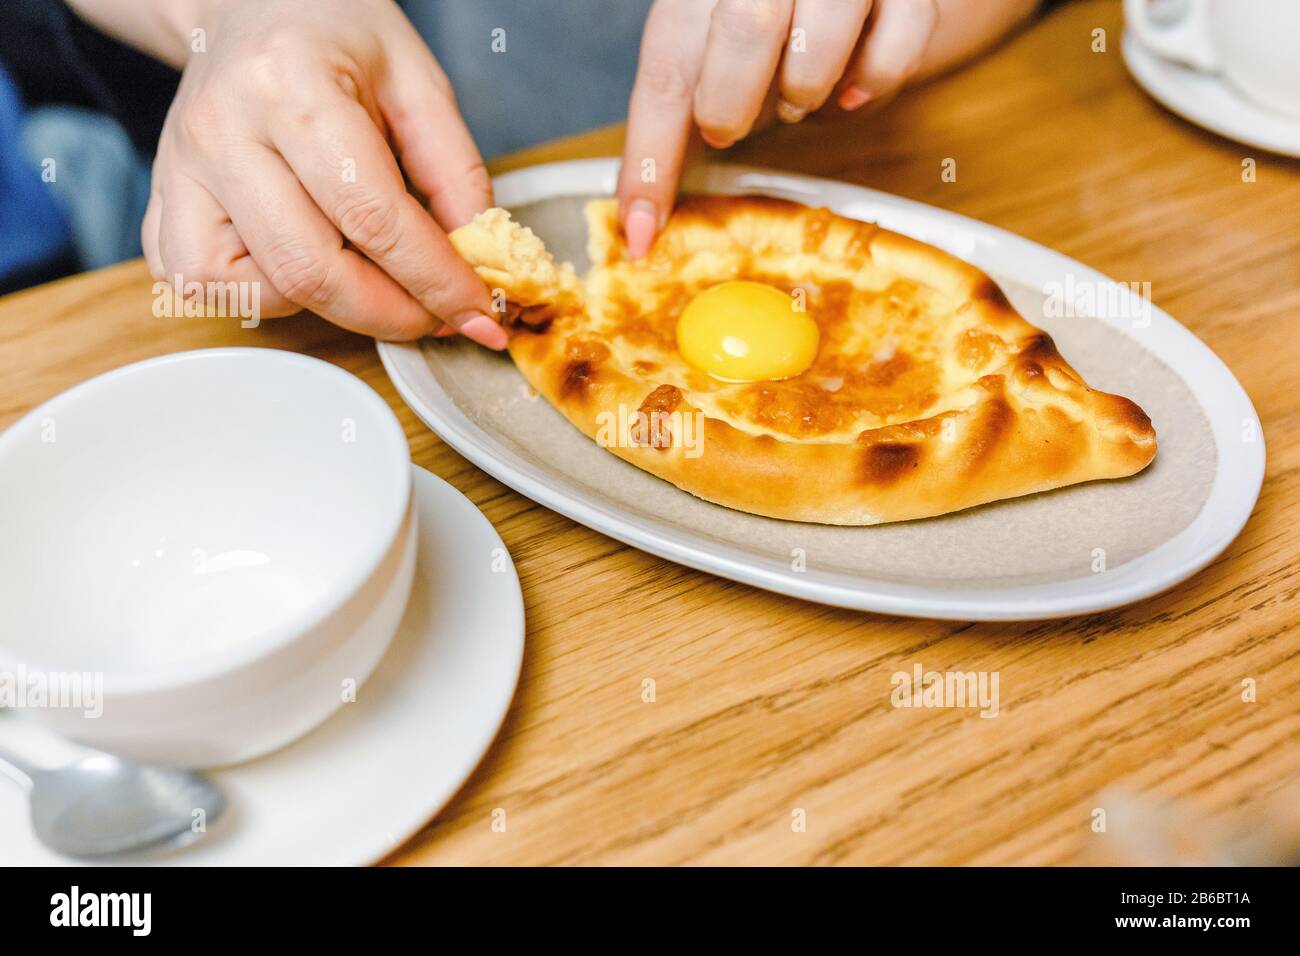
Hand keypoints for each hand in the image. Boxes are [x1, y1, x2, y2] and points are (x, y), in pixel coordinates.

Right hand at [141, 0, 505, 345]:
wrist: (249, 9)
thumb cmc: (335, 39)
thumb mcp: (416, 81)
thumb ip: (455, 170)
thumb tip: (477, 259)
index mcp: (289, 85)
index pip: (372, 216)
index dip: (434, 279)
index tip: (476, 312)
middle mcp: (221, 132)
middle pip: (311, 270)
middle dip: (390, 313)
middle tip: (436, 315)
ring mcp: (180, 175)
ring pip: (261, 290)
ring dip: (333, 305)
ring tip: (369, 271)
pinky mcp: (160, 209)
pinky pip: (211, 289)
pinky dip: (271, 295)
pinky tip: (303, 258)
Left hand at [617, 0, 938, 256]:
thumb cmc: (771, 26)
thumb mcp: (708, 55)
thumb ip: (675, 124)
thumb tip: (642, 220)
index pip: (666, 69)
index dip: (652, 160)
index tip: (643, 232)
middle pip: (745, 27)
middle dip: (731, 103)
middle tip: (729, 127)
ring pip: (821, 38)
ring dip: (806, 89)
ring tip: (798, 93)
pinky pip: (895, 48)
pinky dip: (873, 81)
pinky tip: (852, 86)